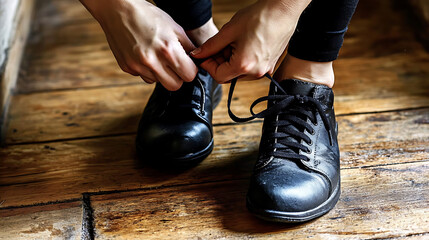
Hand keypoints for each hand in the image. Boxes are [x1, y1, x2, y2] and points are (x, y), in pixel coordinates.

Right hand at [80, 0, 197, 90]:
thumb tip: (197, 59)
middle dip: (178, 76)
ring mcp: (138, 66)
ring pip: (158, 82)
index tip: (187, 64)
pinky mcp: (128, 67)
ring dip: (161, 74)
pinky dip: (147, 70)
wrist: (118, 10)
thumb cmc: (147, 15)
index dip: (190, 69)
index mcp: (168, 50)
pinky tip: (145, 55)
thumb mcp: (174, 27)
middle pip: (175, 85)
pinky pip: (144, 77)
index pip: (189, 75)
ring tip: (157, 56)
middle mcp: (152, 61)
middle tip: (174, 64)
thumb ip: (187, 46)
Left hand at [191, 0, 309, 82]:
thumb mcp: (229, 31)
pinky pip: (250, 69)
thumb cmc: (259, 17)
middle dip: (219, 63)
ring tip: (233, 42)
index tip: (204, 55)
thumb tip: (197, 55)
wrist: (282, 11)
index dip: (208, 65)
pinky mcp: (269, 66)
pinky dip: (242, 60)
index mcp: (244, 65)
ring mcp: (264, 70)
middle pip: (228, 76)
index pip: (218, 76)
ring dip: (230, 61)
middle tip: (219, 46)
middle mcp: (255, 73)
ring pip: (238, 73)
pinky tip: (243, 44)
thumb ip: (210, 46)